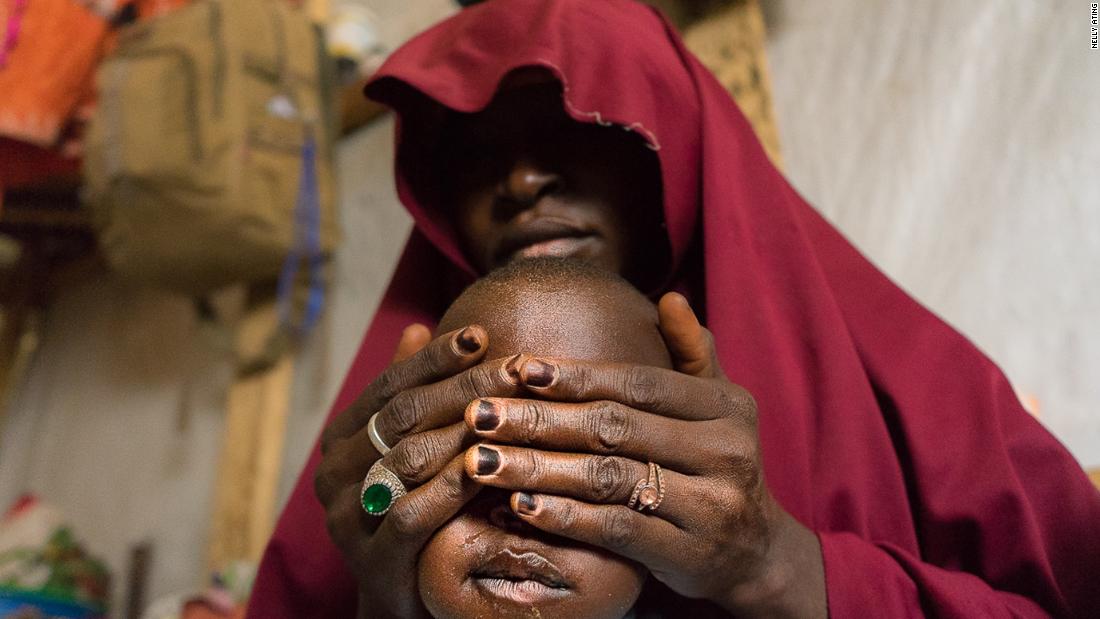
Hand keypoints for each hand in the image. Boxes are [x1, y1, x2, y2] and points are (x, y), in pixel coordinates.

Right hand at [314, 324, 525, 616]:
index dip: (436, 358)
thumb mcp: (411, 448)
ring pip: (409, 460)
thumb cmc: (418, 507)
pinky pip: (414, 514)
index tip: (482, 334)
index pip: (390, 385)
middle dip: (464, 387)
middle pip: (404, 417)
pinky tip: (491, 466)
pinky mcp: (374, 560)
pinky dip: (453, 487)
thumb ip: (410, 394)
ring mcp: (348, 519)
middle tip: (514, 367)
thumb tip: (417, 326)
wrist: (408, 593)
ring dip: (465, 431)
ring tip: (513, 408)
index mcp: (342, 438)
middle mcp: (335, 473)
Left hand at [460, 294, 826, 617]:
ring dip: (537, 468)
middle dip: (539, 419)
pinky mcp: (689, 552)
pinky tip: (519, 505)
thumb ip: (693, 354)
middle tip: (479, 415)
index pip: (638, 383)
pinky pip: (616, 529)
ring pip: (609, 478)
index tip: (517, 368)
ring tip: (482, 460)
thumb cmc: (718, 467)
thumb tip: (669, 297)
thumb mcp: (718, 407)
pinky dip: (565, 516)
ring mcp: (710, 504)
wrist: (757, 554)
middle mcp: (725, 450)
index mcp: (726, 406)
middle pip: (615, 427)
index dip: (576, 375)